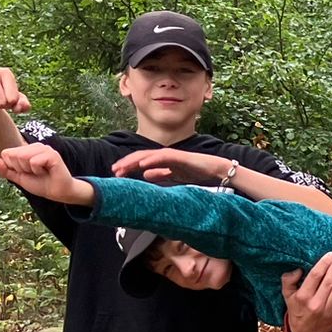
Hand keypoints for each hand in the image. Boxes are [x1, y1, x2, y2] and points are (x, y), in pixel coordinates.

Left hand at [0, 143, 90, 204]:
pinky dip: (38, 171)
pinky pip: (34, 162)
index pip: (7, 153)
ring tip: (41, 172)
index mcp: (27, 149)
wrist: (57, 193)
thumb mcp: (19, 177)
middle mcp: (36, 146)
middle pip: (14, 155)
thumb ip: (5, 169)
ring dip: (30, 170)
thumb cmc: (40, 184)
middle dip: (21, 169)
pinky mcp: (52, 154)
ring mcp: (44, 149)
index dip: (13, 167)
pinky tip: (47, 172)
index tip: (27, 172)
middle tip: (35, 173)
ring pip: (23, 157)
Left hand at [113, 147, 233, 185]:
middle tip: (114, 170)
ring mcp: (173, 154)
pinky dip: (151, 160)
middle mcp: (166, 155)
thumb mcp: (176, 176)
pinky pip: (163, 157)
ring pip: (148, 155)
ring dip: (134, 161)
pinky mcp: (180, 156)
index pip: (143, 162)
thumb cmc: (199, 172)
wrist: (217, 170)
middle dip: (127, 163)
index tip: (117, 174)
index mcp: (164, 161)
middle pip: (142, 157)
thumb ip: (161, 174)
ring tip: (122, 167)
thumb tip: (145, 174)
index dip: (129, 167)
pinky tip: (142, 164)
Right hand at [281, 252, 331, 331]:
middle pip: (329, 281)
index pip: (315, 276)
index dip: (324, 263)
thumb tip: (298, 269)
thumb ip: (288, 281)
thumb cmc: (296, 310)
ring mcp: (327, 312)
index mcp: (303, 297)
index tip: (330, 254)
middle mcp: (315, 304)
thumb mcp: (287, 295)